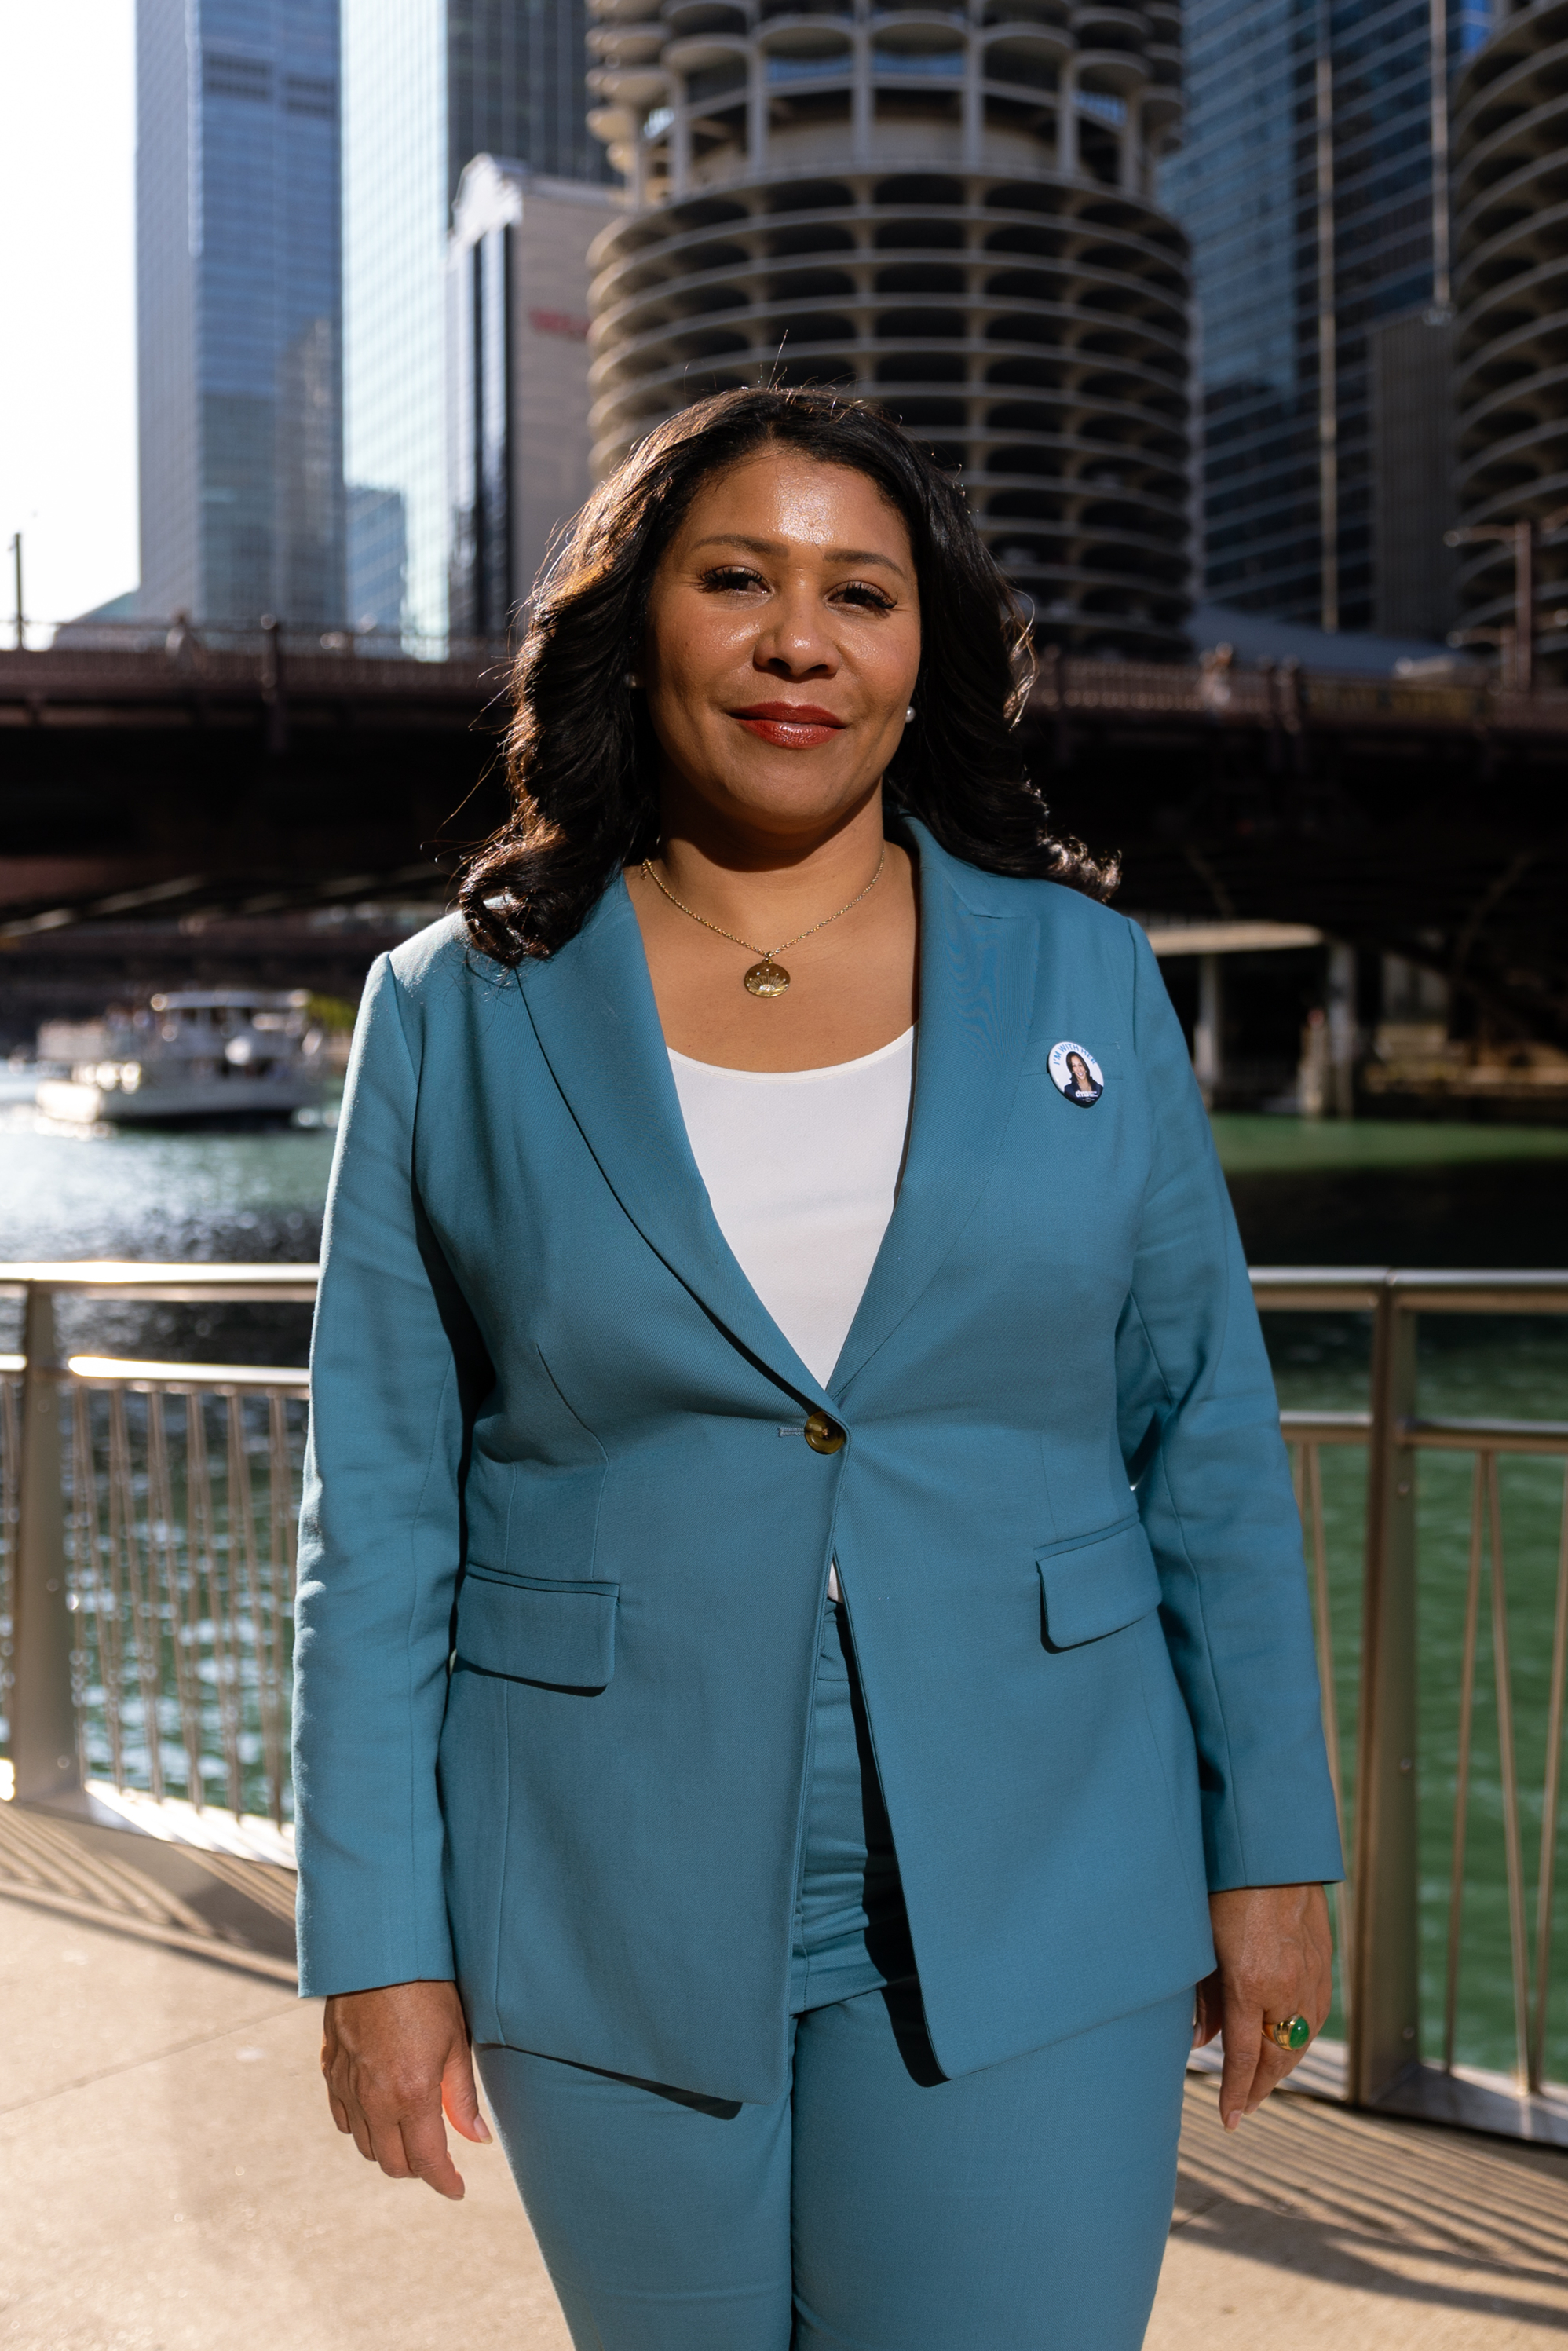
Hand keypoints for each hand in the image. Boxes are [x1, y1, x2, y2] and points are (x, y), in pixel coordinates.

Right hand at [321, 1978, 490, 2197]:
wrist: (376, 1951)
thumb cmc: (426, 1989)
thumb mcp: (455, 2041)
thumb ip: (462, 2097)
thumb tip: (478, 2139)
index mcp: (410, 2094)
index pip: (427, 2161)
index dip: (444, 2182)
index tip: (457, 2189)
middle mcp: (373, 2099)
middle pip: (392, 2162)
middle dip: (418, 2168)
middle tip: (439, 2156)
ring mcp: (346, 2086)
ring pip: (365, 2146)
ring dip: (389, 2149)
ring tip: (413, 2132)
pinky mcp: (330, 2070)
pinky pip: (343, 2118)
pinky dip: (363, 2126)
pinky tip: (381, 2110)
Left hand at [1194, 1883, 1333, 2129]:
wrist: (1269, 1844)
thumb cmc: (1222, 1886)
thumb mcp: (1200, 1941)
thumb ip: (1202, 1995)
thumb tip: (1199, 2040)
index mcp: (1251, 1984)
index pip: (1245, 2057)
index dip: (1236, 2092)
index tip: (1230, 2120)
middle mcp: (1287, 1986)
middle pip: (1279, 2056)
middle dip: (1261, 2086)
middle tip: (1245, 2106)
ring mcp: (1310, 1973)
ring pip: (1303, 2037)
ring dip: (1284, 2064)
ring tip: (1264, 2080)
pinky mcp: (1322, 1958)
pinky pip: (1316, 2011)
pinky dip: (1301, 2033)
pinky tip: (1289, 2038)